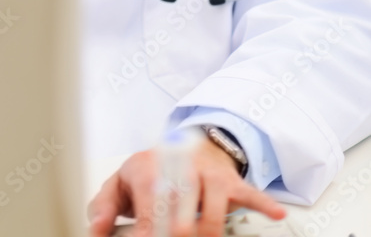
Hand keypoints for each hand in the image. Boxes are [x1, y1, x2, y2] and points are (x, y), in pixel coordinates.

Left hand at [87, 136, 286, 235]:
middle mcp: (178, 169)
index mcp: (147, 171)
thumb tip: (96, 230)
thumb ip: (104, 208)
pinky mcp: (229, 181)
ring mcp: (207, 175)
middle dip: (179, 235)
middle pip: (180, 215)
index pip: (147, 214)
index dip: (148, 236)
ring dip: (207, 233)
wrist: (184, 144)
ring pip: (212, 211)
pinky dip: (264, 204)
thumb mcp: (120, 183)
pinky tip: (276, 214)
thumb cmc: (151, 171)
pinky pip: (250, 192)